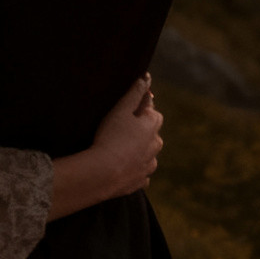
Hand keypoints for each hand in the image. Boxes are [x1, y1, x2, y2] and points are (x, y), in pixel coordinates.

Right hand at [90, 74, 161, 196]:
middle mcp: (156, 145)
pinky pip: (141, 171)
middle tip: (122, 127)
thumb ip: (135, 93)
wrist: (104, 173)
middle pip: (152, 132)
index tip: (128, 108)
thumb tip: (146, 77)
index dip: (141, 108)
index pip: (152, 110)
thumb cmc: (111, 137)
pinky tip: (122, 166)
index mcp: (152, 125)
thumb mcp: (121, 109)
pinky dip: (134, 168)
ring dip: (139, 149)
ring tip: (120, 148)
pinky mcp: (141, 180)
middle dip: (142, 129)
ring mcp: (150, 164)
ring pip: (148, 153)